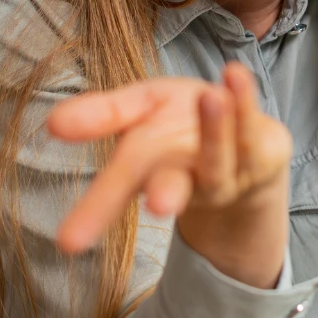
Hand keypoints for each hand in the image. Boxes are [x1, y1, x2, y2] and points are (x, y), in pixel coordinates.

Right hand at [49, 63, 292, 288]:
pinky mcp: (263, 152)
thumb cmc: (185, 127)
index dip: (98, 209)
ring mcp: (231, 168)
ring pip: (220, 157)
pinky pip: (252, 124)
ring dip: (215, 129)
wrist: (252, 151)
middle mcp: (189, 178)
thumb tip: (54, 122)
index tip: (69, 242)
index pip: (121, 185)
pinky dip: (245, 99)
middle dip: (164, 193)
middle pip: (171, 187)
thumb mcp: (141, 114)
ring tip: (211, 98)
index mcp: (151, 172)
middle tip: (158, 204)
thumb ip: (105, 115)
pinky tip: (235, 75)